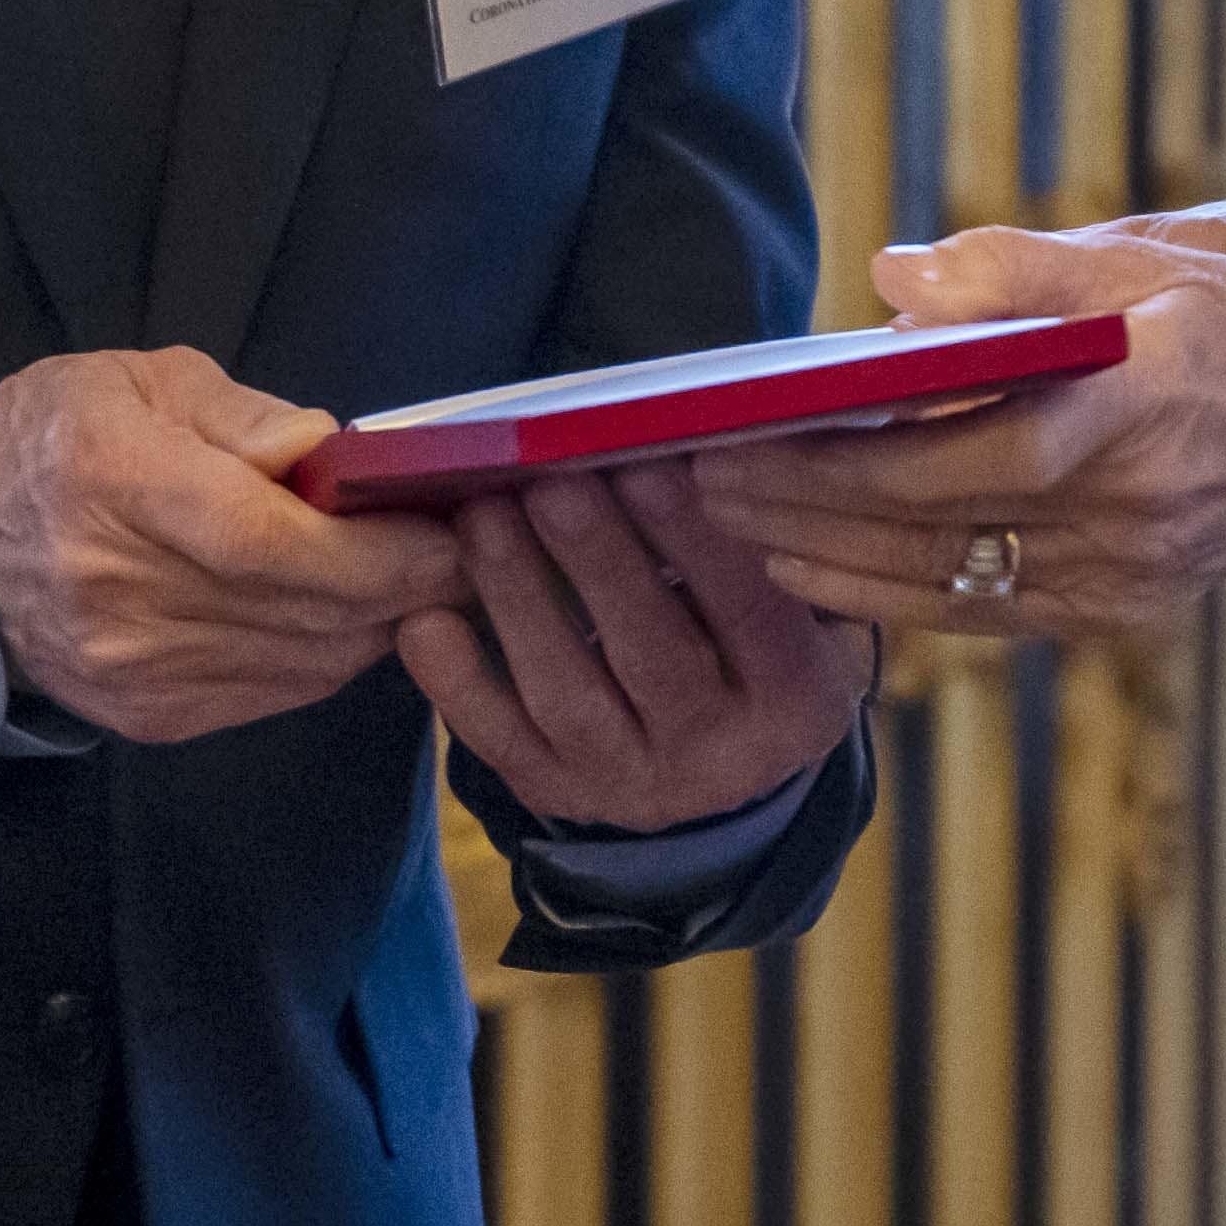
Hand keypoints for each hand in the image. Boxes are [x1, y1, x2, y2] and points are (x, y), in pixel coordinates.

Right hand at [0, 349, 469, 746]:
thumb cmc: (67, 440)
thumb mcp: (143, 380)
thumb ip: (243, 415)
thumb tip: (328, 451)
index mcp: (110, 479)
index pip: (262, 538)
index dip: (368, 547)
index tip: (442, 530)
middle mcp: (113, 587)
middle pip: (296, 606)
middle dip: (401, 584)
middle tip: (465, 552)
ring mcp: (128, 665)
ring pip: (302, 659)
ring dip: (377, 624)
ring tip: (419, 579)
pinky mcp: (147, 714)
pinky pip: (276, 691)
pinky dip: (329, 655)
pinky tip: (350, 615)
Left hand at [402, 464, 877, 833]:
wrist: (721, 769)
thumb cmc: (754, 641)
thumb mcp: (800, 608)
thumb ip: (769, 539)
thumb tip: (723, 433)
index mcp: (798, 700)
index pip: (751, 615)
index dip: (698, 541)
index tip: (649, 463)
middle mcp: (722, 759)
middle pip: (654, 654)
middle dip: (598, 559)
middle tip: (551, 481)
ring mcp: (633, 785)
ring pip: (569, 696)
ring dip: (520, 600)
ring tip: (482, 517)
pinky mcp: (558, 793)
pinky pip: (502, 744)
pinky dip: (458, 685)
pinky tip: (425, 622)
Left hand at [698, 219, 1225, 637]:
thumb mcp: (1156, 262)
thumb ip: (1020, 270)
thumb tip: (890, 280)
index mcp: (1130, 408)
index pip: (952, 449)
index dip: (833, 455)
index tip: (735, 432)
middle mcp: (1120, 512)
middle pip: (920, 525)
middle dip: (792, 506)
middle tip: (684, 480)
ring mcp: (1116, 579)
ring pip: (935, 585)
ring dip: (819, 561)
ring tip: (723, 524)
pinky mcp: (1111, 616)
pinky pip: (974, 617)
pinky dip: (884, 596)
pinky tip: (812, 571)